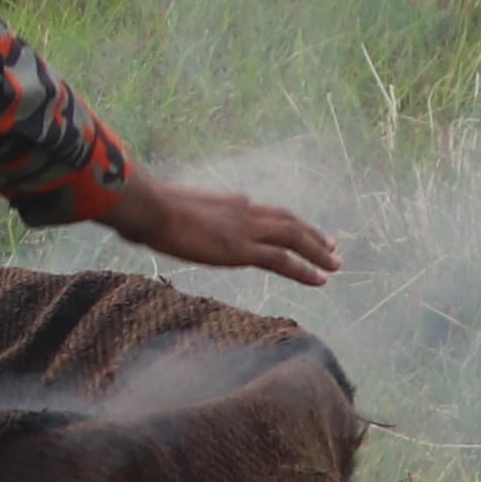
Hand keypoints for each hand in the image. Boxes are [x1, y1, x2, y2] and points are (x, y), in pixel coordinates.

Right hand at [93, 166, 341, 287]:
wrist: (147, 207)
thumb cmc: (145, 209)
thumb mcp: (165, 211)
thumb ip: (172, 217)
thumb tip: (148, 224)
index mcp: (227, 202)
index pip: (263, 212)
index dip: (285, 223)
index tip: (299, 231)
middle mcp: (242, 211)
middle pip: (287, 221)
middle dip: (311, 234)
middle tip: (331, 247)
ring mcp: (244, 230)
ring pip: (293, 238)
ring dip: (317, 251)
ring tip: (335, 264)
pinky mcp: (241, 250)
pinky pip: (282, 260)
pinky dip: (304, 269)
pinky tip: (320, 279)